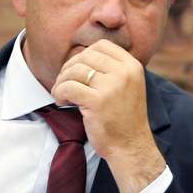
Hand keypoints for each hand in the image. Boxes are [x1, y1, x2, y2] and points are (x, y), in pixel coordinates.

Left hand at [52, 39, 165, 192]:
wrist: (130, 146)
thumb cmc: (125, 117)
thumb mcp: (128, 86)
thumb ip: (112, 69)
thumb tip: (81, 56)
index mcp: (132, 66)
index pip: (102, 46)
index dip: (85, 54)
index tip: (78, 69)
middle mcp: (124, 72)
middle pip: (86, 56)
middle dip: (69, 67)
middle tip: (65, 82)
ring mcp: (111, 86)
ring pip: (75, 71)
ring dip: (62, 81)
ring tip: (62, 93)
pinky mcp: (97, 101)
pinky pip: (68, 87)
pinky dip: (59, 93)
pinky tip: (62, 101)